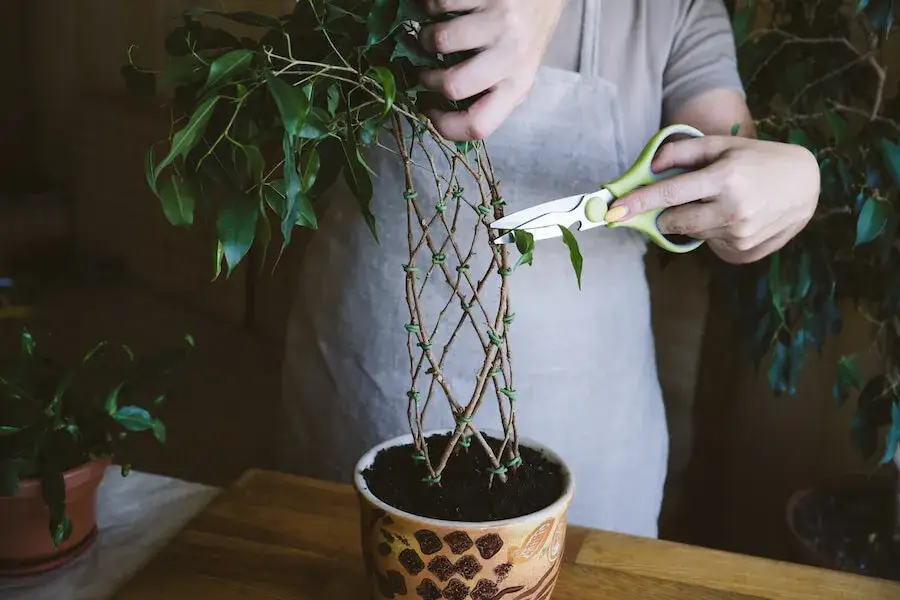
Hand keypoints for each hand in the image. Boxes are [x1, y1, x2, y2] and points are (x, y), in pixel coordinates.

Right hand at [417, 0, 564, 140]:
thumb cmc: (524, 34)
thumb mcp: (515, 71)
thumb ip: (487, 92)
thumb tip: (435, 107)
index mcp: (517, 86)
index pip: (477, 125)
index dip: (444, 125)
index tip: (429, 110)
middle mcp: (512, 57)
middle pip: (453, 85)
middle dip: (427, 79)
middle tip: (425, 70)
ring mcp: (501, 23)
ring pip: (440, 40)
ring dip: (424, 37)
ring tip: (432, 34)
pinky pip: (439, 5)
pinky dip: (430, 7)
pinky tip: (442, 9)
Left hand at [604, 136, 819, 263]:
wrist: (807, 185)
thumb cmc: (759, 159)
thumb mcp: (724, 145)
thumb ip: (684, 152)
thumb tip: (650, 165)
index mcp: (724, 178)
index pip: (669, 195)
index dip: (637, 203)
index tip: (611, 211)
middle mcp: (732, 210)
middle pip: (674, 222)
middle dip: (669, 213)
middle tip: (686, 199)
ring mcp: (739, 235)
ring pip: (693, 234)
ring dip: (696, 220)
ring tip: (724, 202)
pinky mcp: (744, 253)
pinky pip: (711, 246)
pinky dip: (714, 232)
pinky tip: (735, 217)